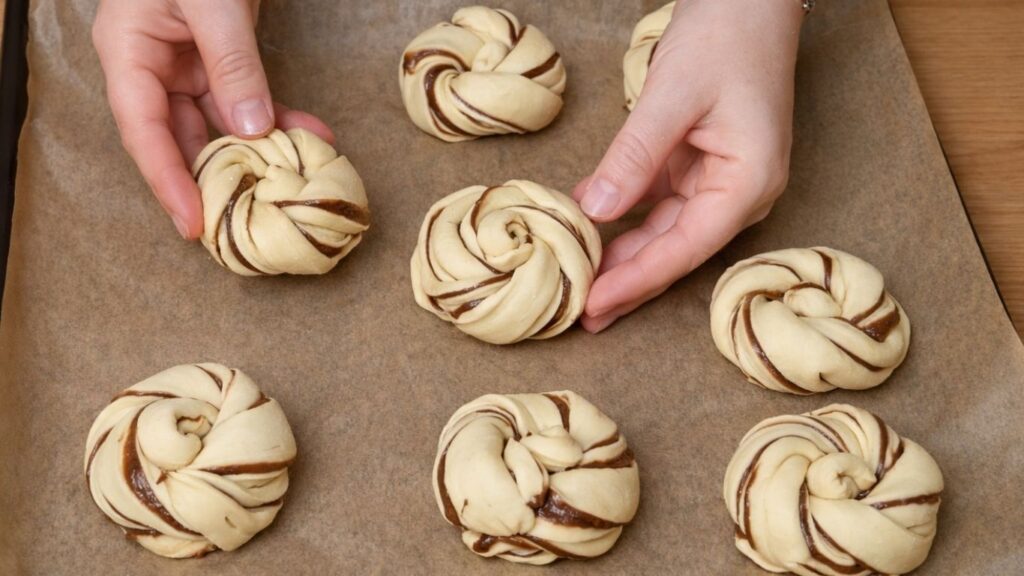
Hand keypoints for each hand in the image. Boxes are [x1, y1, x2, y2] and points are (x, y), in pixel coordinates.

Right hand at [93, 0, 334, 238]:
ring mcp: (188, 61)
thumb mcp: (212, 4)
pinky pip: (248, 98)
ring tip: (291, 180)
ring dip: (258, 149)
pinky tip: (311, 134)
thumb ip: (232, 65)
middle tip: (242, 222)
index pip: (143, 131)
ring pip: (220, 122)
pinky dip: (278, 117)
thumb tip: (252, 129)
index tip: (194, 224)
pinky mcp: (222, 57)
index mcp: (130, 52)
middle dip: (214, 179)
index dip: (167, 181)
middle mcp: (154, 64)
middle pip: (179, 136)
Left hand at [573, 0, 803, 331]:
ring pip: (665, 234)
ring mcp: (720, 181)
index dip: (637, 280)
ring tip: (582, 286)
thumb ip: (634, 156)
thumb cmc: (725, 37)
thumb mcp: (671, 96)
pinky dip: (623, 219)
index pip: (686, 247)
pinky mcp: (699, 167)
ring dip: (624, 258)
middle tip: (583, 317)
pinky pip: (658, 205)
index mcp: (749, 182)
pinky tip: (588, 231)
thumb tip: (594, 210)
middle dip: (628, 283)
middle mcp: (740, 192)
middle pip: (677, 251)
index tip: (595, 303)